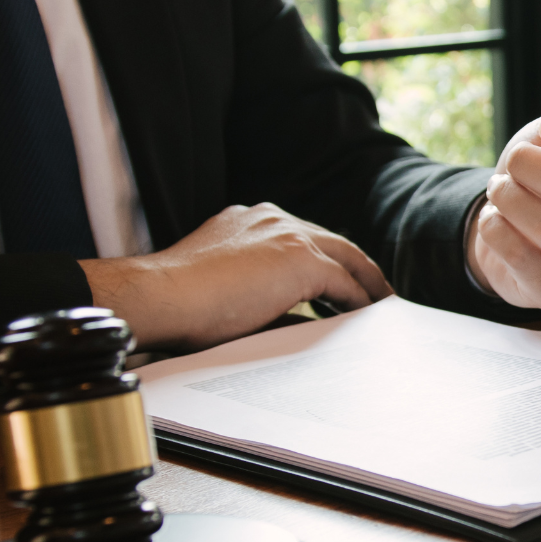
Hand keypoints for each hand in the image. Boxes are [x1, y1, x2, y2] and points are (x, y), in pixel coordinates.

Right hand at [78, 203, 390, 350]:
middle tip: (376, 292)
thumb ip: (263, 295)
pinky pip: (344, 284)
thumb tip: (304, 323)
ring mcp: (288, 234)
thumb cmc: (177, 304)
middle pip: (331, 242)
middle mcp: (271, 218)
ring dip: (366, 283)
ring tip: (381, 306)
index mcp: (249, 220)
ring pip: (345, 257)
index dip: (324, 260)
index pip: (301, 237)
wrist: (159, 295)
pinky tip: (369, 317)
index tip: (339, 282)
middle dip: (356, 267)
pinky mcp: (301, 260)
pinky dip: (360, 301)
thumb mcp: (226, 289)